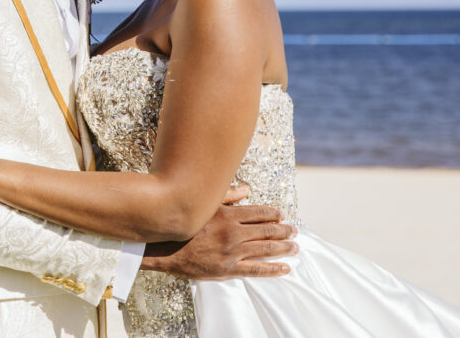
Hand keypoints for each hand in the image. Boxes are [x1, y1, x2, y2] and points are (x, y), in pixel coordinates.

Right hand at [141, 185, 296, 278]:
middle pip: (267, 231)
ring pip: (266, 249)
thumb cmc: (183, 224)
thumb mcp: (204, 205)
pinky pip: (256, 270)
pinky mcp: (228, 269)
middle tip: (295, 231)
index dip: (274, 214)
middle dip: (284, 231)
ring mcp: (233, 252)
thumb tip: (247, 189)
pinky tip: (285, 268)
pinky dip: (273, 269)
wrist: (164, 248)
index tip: (283, 215)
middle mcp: (234, 233)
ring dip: (284, 248)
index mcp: (228, 215)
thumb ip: (227, 196)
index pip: (260, 213)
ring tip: (295, 246)